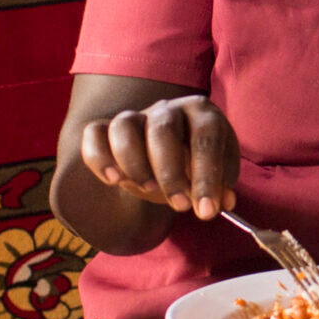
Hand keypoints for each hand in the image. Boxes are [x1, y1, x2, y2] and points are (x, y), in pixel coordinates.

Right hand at [76, 95, 238, 219]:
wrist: (171, 155)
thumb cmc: (198, 162)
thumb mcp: (217, 174)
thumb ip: (221, 187)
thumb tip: (224, 201)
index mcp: (202, 113)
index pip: (206, 136)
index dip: (207, 175)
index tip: (207, 210)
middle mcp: (168, 109)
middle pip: (162, 130)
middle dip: (171, 172)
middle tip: (180, 206)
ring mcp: (136, 116)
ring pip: (124, 126)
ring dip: (134, 163)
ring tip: (148, 191)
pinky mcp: (108, 129)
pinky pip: (94, 134)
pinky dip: (99, 156)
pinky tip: (113, 180)